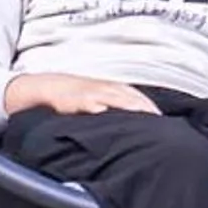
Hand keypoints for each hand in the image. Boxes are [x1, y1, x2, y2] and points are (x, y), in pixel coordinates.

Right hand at [4, 73, 158, 116]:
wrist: (45, 87)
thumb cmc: (75, 94)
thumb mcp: (98, 96)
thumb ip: (116, 104)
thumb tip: (135, 119)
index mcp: (112, 87)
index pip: (136, 96)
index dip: (149, 106)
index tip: (162, 118)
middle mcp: (104, 88)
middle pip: (129, 96)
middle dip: (143, 107)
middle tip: (157, 120)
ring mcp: (89, 92)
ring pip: (112, 97)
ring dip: (126, 105)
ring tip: (139, 114)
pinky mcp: (73, 99)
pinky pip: (86, 101)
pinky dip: (95, 105)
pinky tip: (102, 111)